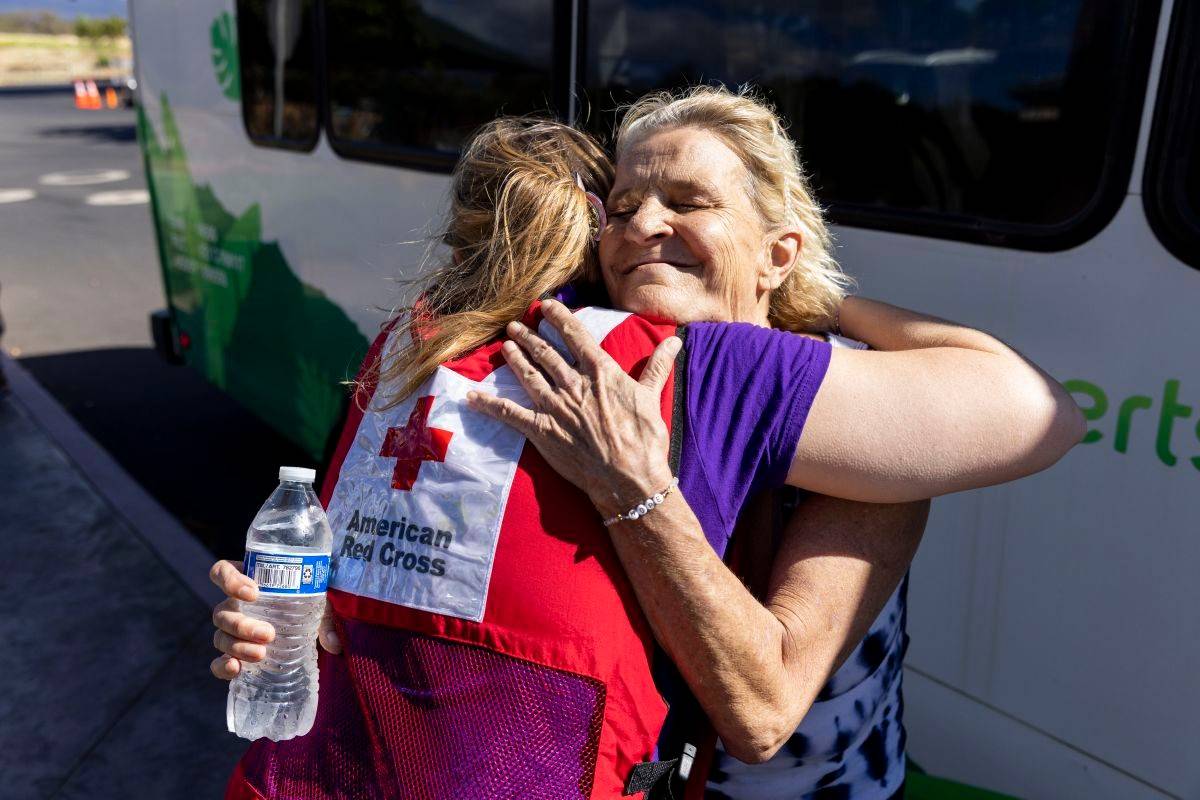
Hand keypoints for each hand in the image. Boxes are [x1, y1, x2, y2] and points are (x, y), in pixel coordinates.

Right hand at [208, 559, 341, 680]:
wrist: (305, 635)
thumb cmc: (307, 607)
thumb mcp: (318, 605)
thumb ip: (326, 620)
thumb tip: (335, 644)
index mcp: (249, 582)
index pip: (222, 572)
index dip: (229, 580)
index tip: (253, 593)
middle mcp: (234, 606)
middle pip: (222, 611)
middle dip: (242, 625)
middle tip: (269, 634)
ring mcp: (231, 632)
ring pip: (220, 636)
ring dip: (237, 646)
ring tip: (261, 653)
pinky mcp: (233, 656)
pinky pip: (218, 663)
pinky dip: (222, 667)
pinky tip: (235, 669)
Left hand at [466, 299, 679, 516]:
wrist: (629, 478)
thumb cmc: (645, 440)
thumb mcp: (651, 398)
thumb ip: (656, 366)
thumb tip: (674, 340)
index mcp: (600, 373)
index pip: (575, 336)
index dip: (558, 317)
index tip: (546, 305)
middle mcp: (574, 385)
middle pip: (546, 353)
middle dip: (529, 336)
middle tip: (515, 326)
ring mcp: (555, 407)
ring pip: (528, 375)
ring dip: (515, 359)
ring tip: (505, 346)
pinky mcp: (542, 431)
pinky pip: (510, 414)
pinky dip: (489, 404)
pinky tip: (472, 397)